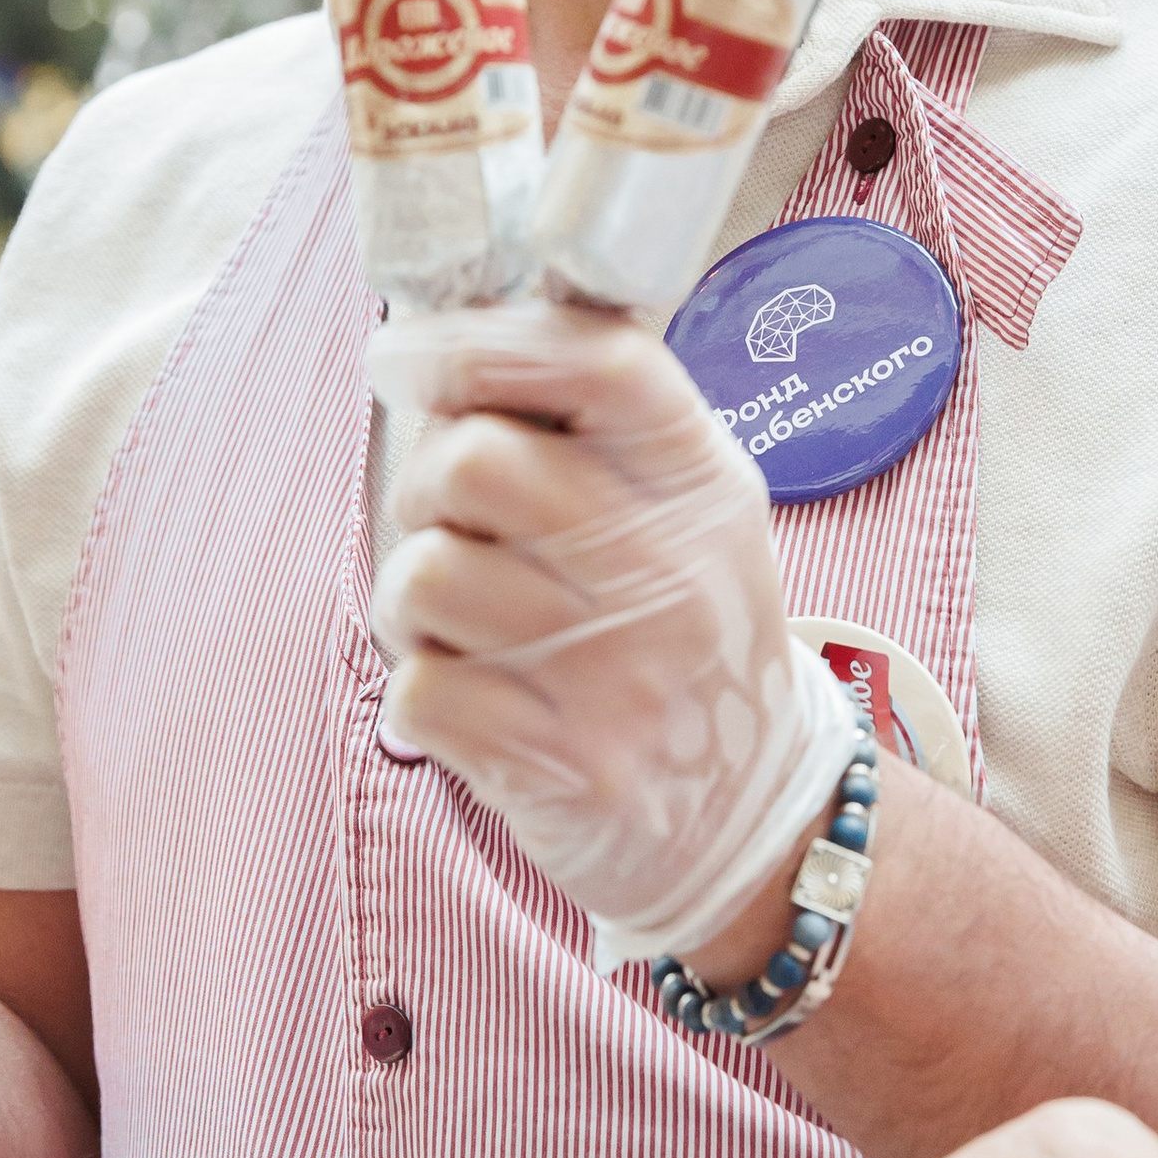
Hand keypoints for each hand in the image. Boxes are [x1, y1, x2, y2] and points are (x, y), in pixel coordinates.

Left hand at [369, 300, 856, 965]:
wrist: (747, 818)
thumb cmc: (681, 636)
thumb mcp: (686, 510)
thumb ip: (592, 423)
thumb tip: (436, 339)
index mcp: (702, 484)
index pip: (597, 361)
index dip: (478, 342)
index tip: (410, 356)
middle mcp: (671, 572)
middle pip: (476, 462)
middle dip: (426, 483)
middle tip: (451, 521)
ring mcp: (619, 675)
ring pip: (424, 577)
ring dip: (416, 601)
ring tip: (473, 626)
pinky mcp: (561, 766)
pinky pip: (416, 689)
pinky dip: (425, 693)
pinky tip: (483, 700)